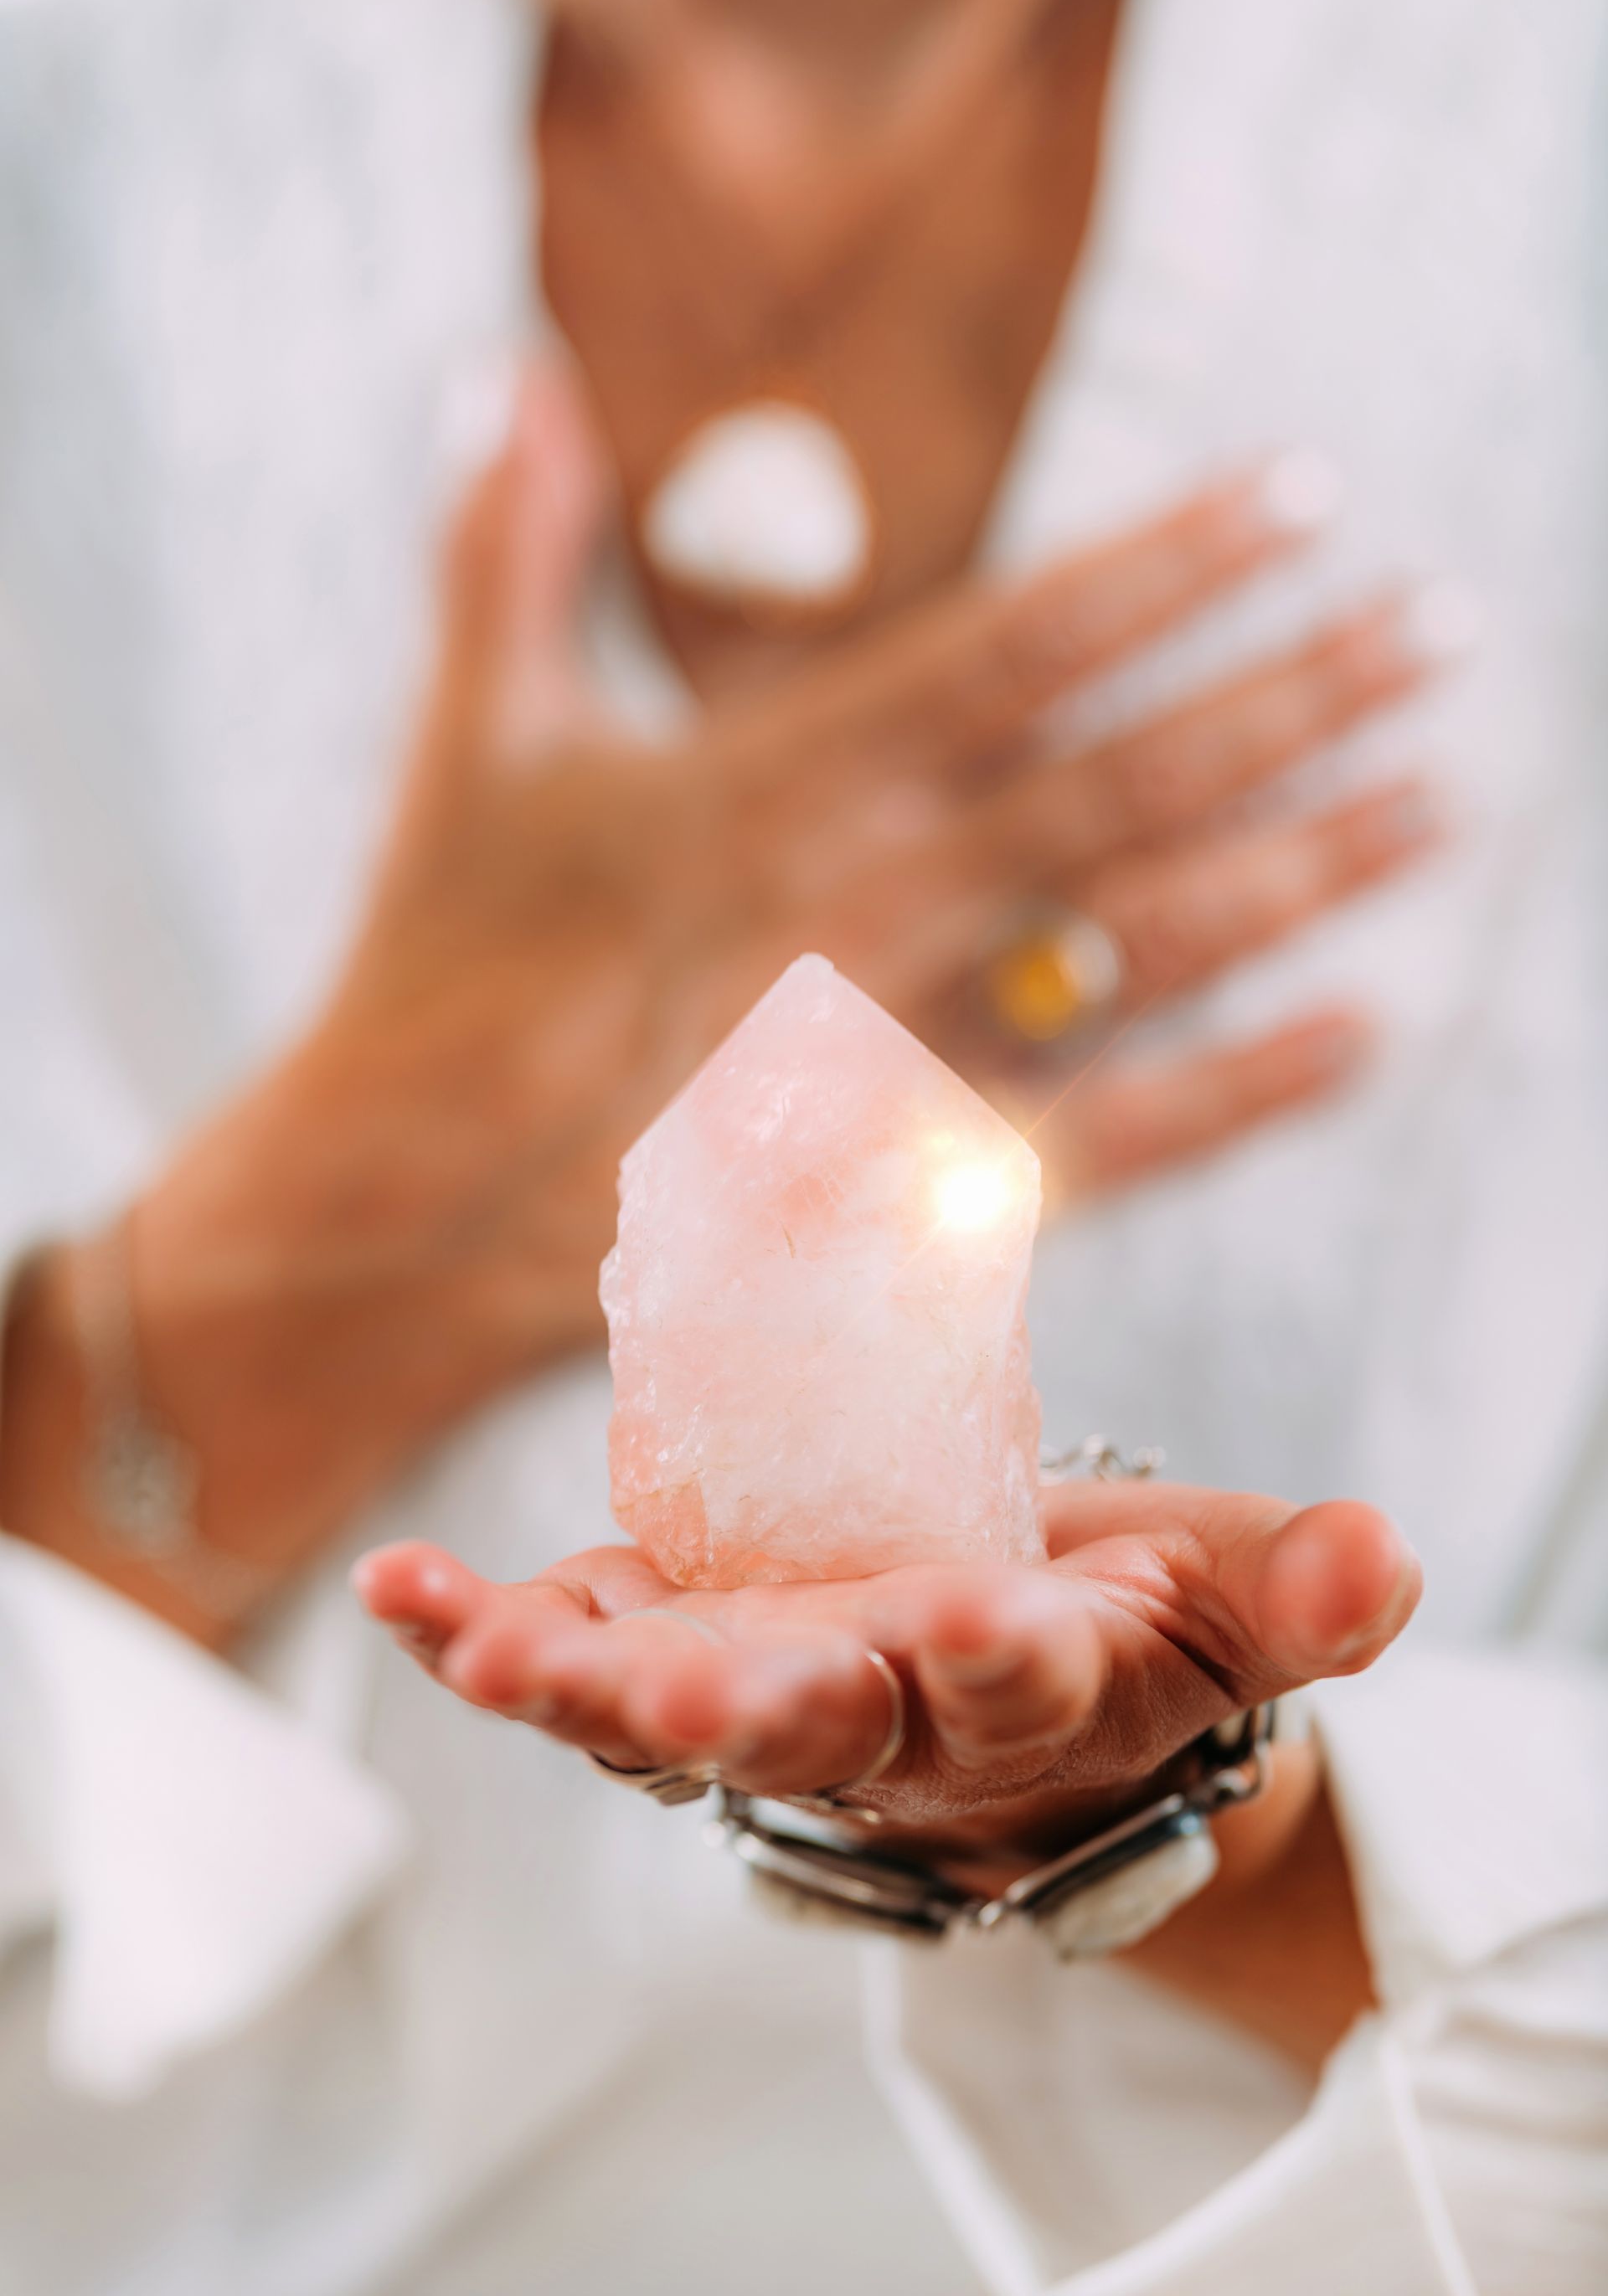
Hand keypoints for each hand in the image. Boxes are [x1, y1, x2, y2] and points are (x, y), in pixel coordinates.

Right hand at [107, 369, 1448, 1601]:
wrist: (397, 1210)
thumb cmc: (437, 971)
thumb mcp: (478, 743)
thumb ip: (512, 552)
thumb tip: (505, 376)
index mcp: (777, 775)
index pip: (1020, 637)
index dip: (1174, 561)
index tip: (1307, 496)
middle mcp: (870, 896)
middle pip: (1129, 773)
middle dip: (1297, 695)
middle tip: (1439, 631)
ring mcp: (906, 1042)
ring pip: (1146, 939)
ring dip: (1307, 864)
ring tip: (1435, 800)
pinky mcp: (913, 1181)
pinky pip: (1117, 1133)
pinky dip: (1247, 1089)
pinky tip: (1361, 1035)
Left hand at [354, 1477, 1419, 1867]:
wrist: (1003, 1663)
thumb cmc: (1122, 1619)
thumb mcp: (1231, 1595)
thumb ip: (1304, 1590)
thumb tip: (1386, 1562)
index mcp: (1021, 1687)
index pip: (1017, 1685)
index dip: (1005, 1657)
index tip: (994, 1617)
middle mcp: (874, 1710)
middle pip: (813, 1723)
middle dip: (757, 1709)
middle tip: (695, 1695)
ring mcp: (752, 1686)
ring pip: (658, 1710)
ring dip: (575, 1687)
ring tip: (488, 1651)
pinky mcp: (661, 1640)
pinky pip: (560, 1643)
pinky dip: (474, 1626)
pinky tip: (401, 1589)